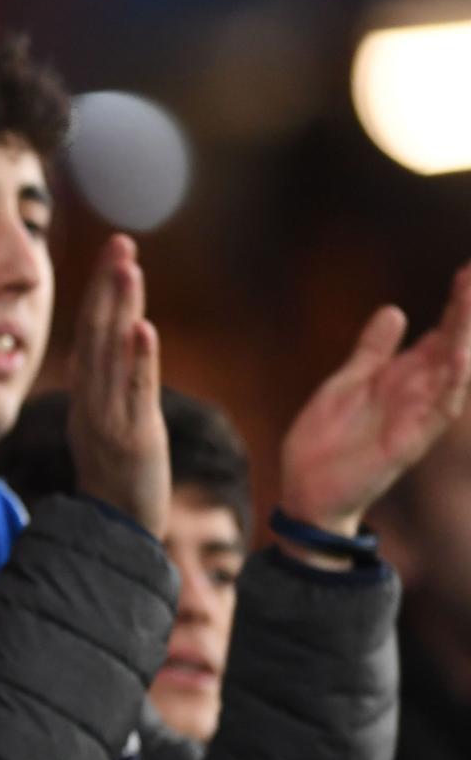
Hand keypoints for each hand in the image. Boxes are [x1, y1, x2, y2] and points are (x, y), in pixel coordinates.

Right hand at [67, 234, 167, 536]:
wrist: (116, 530)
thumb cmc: (117, 480)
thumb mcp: (106, 426)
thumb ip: (108, 388)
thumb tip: (116, 351)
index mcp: (87, 395)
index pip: (92, 334)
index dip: (102, 293)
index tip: (116, 254)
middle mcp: (92, 400)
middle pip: (97, 333)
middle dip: (110, 287)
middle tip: (122, 243)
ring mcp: (109, 417)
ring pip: (112, 355)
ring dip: (121, 309)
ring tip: (130, 269)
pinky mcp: (132, 437)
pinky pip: (133, 393)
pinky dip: (137, 360)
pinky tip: (144, 329)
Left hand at [278, 262, 470, 547]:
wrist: (305, 489)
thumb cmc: (326, 441)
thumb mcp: (347, 382)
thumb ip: (372, 350)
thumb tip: (395, 310)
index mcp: (400, 378)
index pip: (437, 334)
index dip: (454, 305)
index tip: (467, 270)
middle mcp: (416, 394)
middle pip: (451, 345)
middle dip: (464, 312)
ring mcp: (417, 416)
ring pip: (452, 372)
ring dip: (463, 338)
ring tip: (469, 301)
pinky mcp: (409, 441)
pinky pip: (438, 410)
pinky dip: (450, 384)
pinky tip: (458, 357)